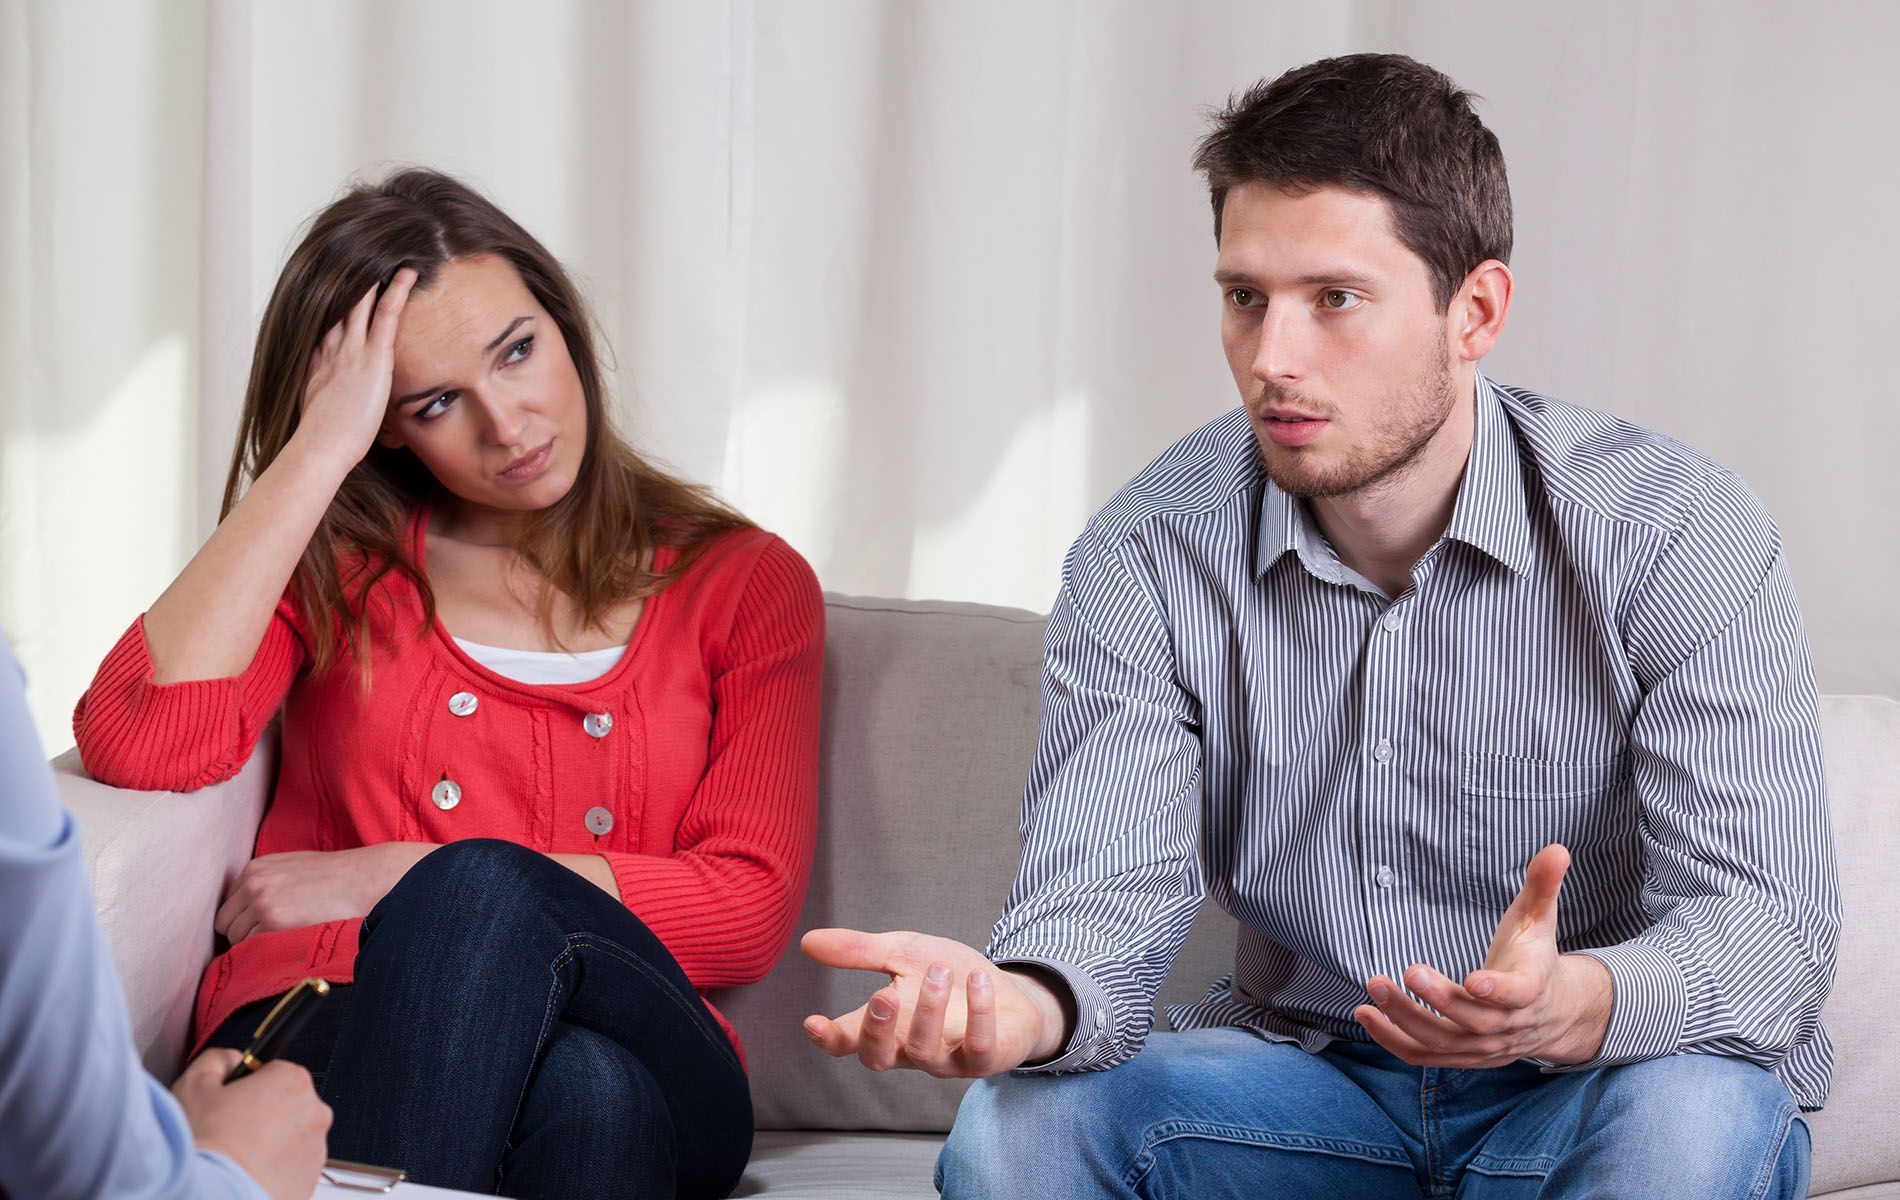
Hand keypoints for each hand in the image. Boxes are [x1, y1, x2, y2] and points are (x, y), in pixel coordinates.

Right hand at [173, 1048, 330, 1199]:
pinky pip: (293, 1169)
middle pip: (288, 1105)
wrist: (208, 1197)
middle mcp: (313, 1113)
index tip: (235, 1101)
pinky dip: (275, 1171)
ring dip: (271, 1144)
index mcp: (292, 1082)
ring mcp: (316, 1149)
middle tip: (231, 1131)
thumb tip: (230, 1059)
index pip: (276, 1072)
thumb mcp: (195, 1085)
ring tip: (238, 1156)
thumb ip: (217, 1060)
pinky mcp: (310, 1181)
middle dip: (264, 1114)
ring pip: (292, 1138)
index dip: (251, 1085)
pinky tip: (248, 1173)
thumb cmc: (205, 1147)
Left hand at [216, 843, 433, 942]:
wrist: (364, 879)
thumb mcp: (293, 868)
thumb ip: (267, 882)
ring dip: (255, 944)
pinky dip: (266, 951)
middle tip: (273, 937)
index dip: (244, 919)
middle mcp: (252, 883)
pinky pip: (251, 948)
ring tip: (286, 939)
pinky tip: (289, 943)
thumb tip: (248, 911)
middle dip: (244, 933)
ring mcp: (260, 902)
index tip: (262, 926)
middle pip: (226, 923)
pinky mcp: (271, 921)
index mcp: (255, 868)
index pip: (228, 904)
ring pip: (236, 939)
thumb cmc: (336, 878)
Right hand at [292, 267, 416, 468]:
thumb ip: (338, 411)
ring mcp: (350, 350)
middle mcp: (332, 350)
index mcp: (320, 365)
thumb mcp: (327, 421)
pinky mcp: (371, 357)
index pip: (328, 327)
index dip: (335, 306)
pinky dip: (397, 291)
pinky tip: (408, 274)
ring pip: (363, 303)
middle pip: (342, 307)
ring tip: (390, 255)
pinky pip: (386, 315)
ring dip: (376, 278)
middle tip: (364, 259)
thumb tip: (353, 420)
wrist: (319, 447)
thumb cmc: (324, 444)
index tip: (341, 289)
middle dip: (352, 283)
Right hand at [800, 929, 1064, 1076]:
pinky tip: (977, 980)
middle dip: (877, 1029)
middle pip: (878, 1058)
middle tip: (883, 995)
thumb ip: (860, 951)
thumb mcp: (903, 952)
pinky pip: (978, 1046)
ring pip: (924, 1051)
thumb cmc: (949, 975)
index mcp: (886, 1025)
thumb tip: (808, 941)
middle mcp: (910, 1049)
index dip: (829, 1038)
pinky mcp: (984, 1059)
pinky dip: (978, 1012)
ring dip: (929, 1010)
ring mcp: (947, 1059)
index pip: (847, 1041)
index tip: (813, 1022)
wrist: (1010, 991)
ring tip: (939, 971)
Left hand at [1352, 843, 1612, 1066]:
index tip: (1473, 978)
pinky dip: (1393, 1039)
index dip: (1497, 990)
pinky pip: (1425, 1056)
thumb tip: (1557, 848)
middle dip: (1439, 999)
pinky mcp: (1461, 1055)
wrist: (1549, 1012)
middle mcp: (1508, 1024)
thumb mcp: (1539, 919)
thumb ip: (1542, 885)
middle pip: (1472, 1020)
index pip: (1517, 994)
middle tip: (1406, 972)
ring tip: (1375, 987)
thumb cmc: (1534, 957)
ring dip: (1405, 1019)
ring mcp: (1484, 1046)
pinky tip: (1365, 1014)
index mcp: (1531, 989)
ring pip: (1443, 1041)